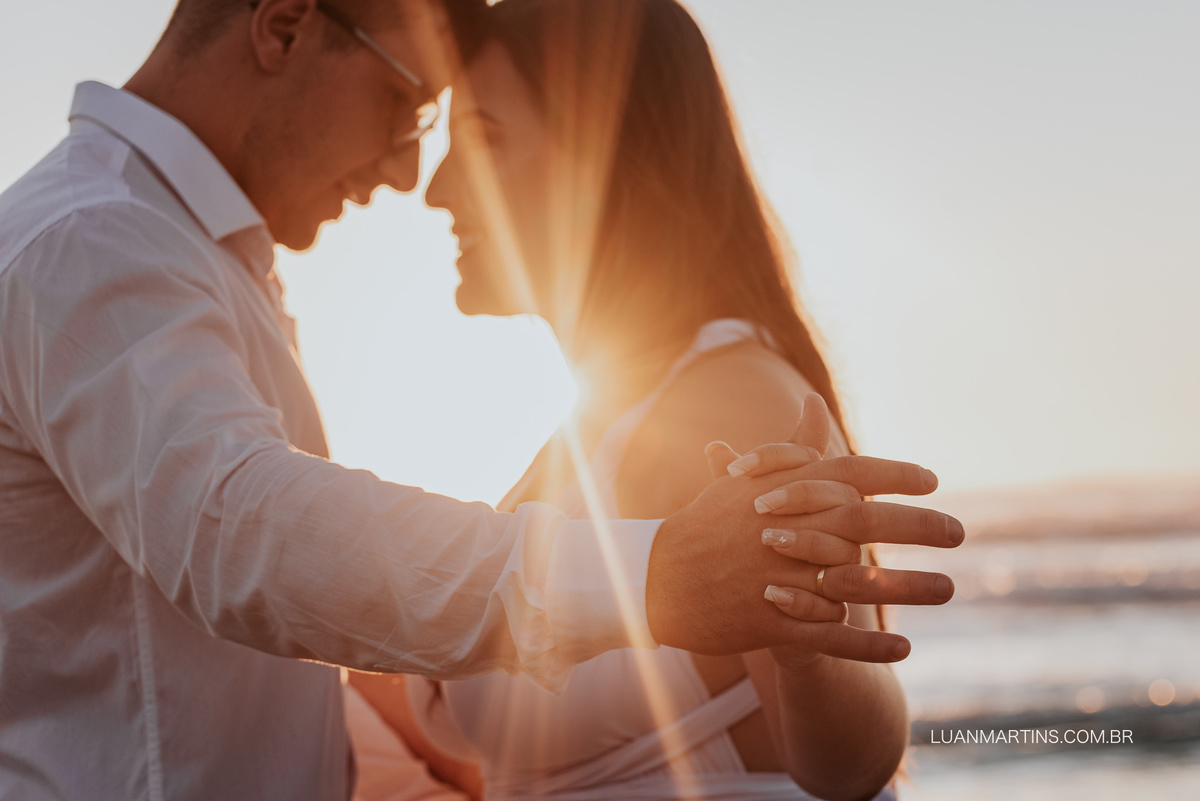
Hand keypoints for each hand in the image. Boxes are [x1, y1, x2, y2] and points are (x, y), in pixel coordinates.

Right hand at [645, 394, 962, 662]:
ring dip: (907, 587)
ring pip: (855, 583)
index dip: (894, 476)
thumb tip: (815, 402)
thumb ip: (790, 445)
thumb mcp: (746, 480)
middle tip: (959, 532)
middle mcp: (785, 531)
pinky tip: (905, 649)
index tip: (934, 480)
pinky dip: (868, 645)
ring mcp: (777, 578)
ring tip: (948, 589)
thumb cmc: (705, 524)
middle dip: (917, 526)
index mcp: (781, 495)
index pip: (847, 475)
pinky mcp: (770, 621)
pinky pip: (829, 636)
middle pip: (864, 525)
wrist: (657, 578)